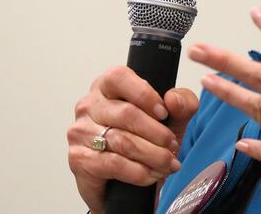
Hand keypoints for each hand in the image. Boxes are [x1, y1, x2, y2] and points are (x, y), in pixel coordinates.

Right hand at [67, 66, 198, 213]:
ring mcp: (80, 131)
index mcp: (107, 86)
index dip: (145, 95)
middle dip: (157, 133)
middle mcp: (89, 105)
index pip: (119, 77)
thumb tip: (173, 99)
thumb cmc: (147, 140)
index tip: (164, 113)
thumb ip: (182, 103)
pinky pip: (113, 164)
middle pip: (126, 113)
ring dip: (153, 155)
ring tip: (169, 163)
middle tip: (173, 145)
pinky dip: (139, 171)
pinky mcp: (79, 158)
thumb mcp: (172, 119)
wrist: (128, 182)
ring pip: (122, 141)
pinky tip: (153, 174)